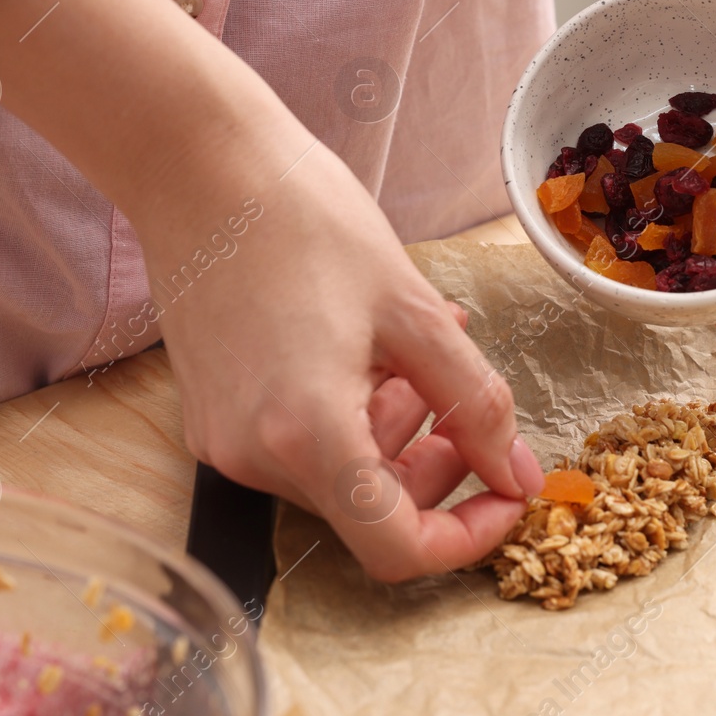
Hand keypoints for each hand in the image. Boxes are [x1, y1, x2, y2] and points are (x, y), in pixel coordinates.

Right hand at [147, 135, 545, 582]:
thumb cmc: (305, 220)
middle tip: (462, 391)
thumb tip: (517, 474)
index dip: (468, 535)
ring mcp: (224, 442)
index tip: (508, 491)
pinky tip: (365, 348)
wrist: (198, 166)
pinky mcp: (211, 419)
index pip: (397, 549)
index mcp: (307, 436)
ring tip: (410, 347)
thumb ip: (477, 402)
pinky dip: (350, 415)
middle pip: (372, 511)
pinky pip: (301, 447)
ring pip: (340, 478)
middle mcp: (255, 457)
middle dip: (435, 465)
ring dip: (395, 430)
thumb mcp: (416, 310)